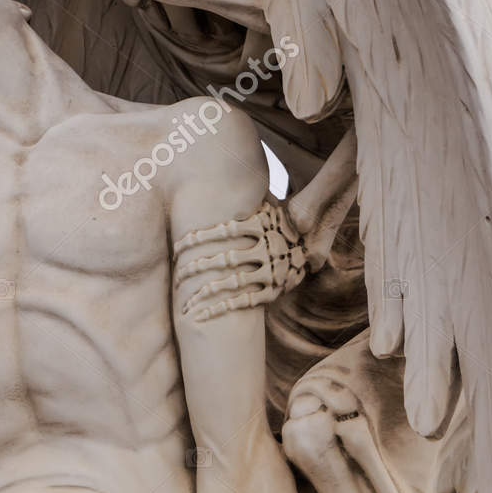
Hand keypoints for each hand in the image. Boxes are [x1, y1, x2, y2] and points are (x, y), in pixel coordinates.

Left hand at [173, 198, 306, 321]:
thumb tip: (225, 177)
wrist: (314, 246)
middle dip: (197, 268)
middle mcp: (267, 248)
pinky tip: (200, 315)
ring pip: (232, 283)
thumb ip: (249, 198)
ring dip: (205, 292)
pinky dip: (219, 309)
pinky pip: (242, 302)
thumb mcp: (269, 205)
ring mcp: (271, 272)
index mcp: (263, 225)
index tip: (178, 246)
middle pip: (225, 260)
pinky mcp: (272, 291)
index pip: (225, 232)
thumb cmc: (281, 223)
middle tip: (177, 273)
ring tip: (184, 301)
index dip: (199, 239)